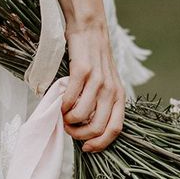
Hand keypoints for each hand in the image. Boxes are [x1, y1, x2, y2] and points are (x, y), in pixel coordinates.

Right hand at [61, 21, 124, 151]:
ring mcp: (97, 81)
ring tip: (63, 116)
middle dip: (79, 135)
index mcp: (119, 96)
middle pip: (97, 127)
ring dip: (68, 121)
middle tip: (69, 129)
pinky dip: (62, 107)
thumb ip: (102, 103)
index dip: (100, 143)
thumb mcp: (107, 83)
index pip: (115, 129)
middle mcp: (111, 91)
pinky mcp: (82, 72)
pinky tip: (60, 104)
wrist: (90, 30)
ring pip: (82, 116)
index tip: (87, 148)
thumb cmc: (95, 60)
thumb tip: (88, 128)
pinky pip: (70, 99)